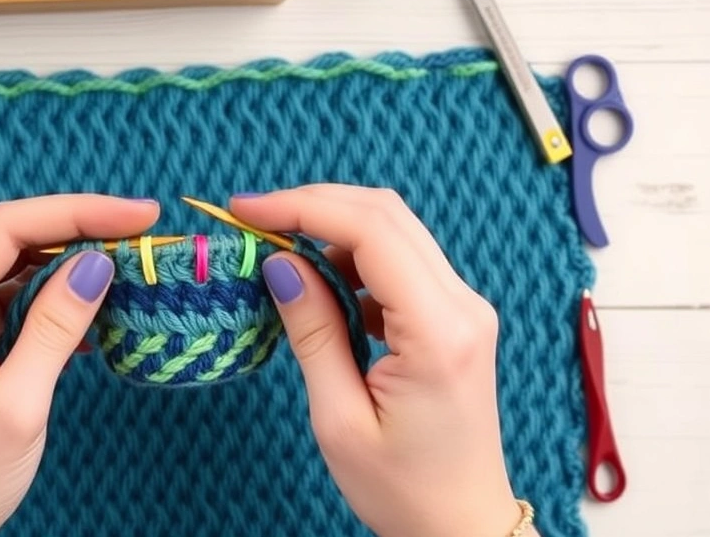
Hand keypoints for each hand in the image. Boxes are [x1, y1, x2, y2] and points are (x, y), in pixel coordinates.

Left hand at [0, 195, 159, 536]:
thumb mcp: (16, 407)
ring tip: (130, 257)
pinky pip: (16, 295)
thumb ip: (54, 328)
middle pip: (10, 237)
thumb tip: (98, 263)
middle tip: (143, 228)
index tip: (138, 214)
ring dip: (73, 256)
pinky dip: (59, 291)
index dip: (75, 212)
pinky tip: (97, 298)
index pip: (4, 231)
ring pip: (16, 262)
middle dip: (79, 226)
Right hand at [231, 185, 534, 536]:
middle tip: (252, 219)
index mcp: (439, 331)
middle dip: (313, 205)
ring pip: (393, 230)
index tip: (245, 210)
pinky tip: (317, 282)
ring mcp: (464, 306)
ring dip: (331, 228)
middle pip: (386, 215)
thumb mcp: (339, 418)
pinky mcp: (454, 315)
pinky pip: (400, 261)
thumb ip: (312, 332)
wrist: (460, 525)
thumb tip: (280, 264)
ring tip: (277, 251)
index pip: (371, 231)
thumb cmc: (402, 489)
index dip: (302, 207)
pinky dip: (352, 257)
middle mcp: (463, 305)